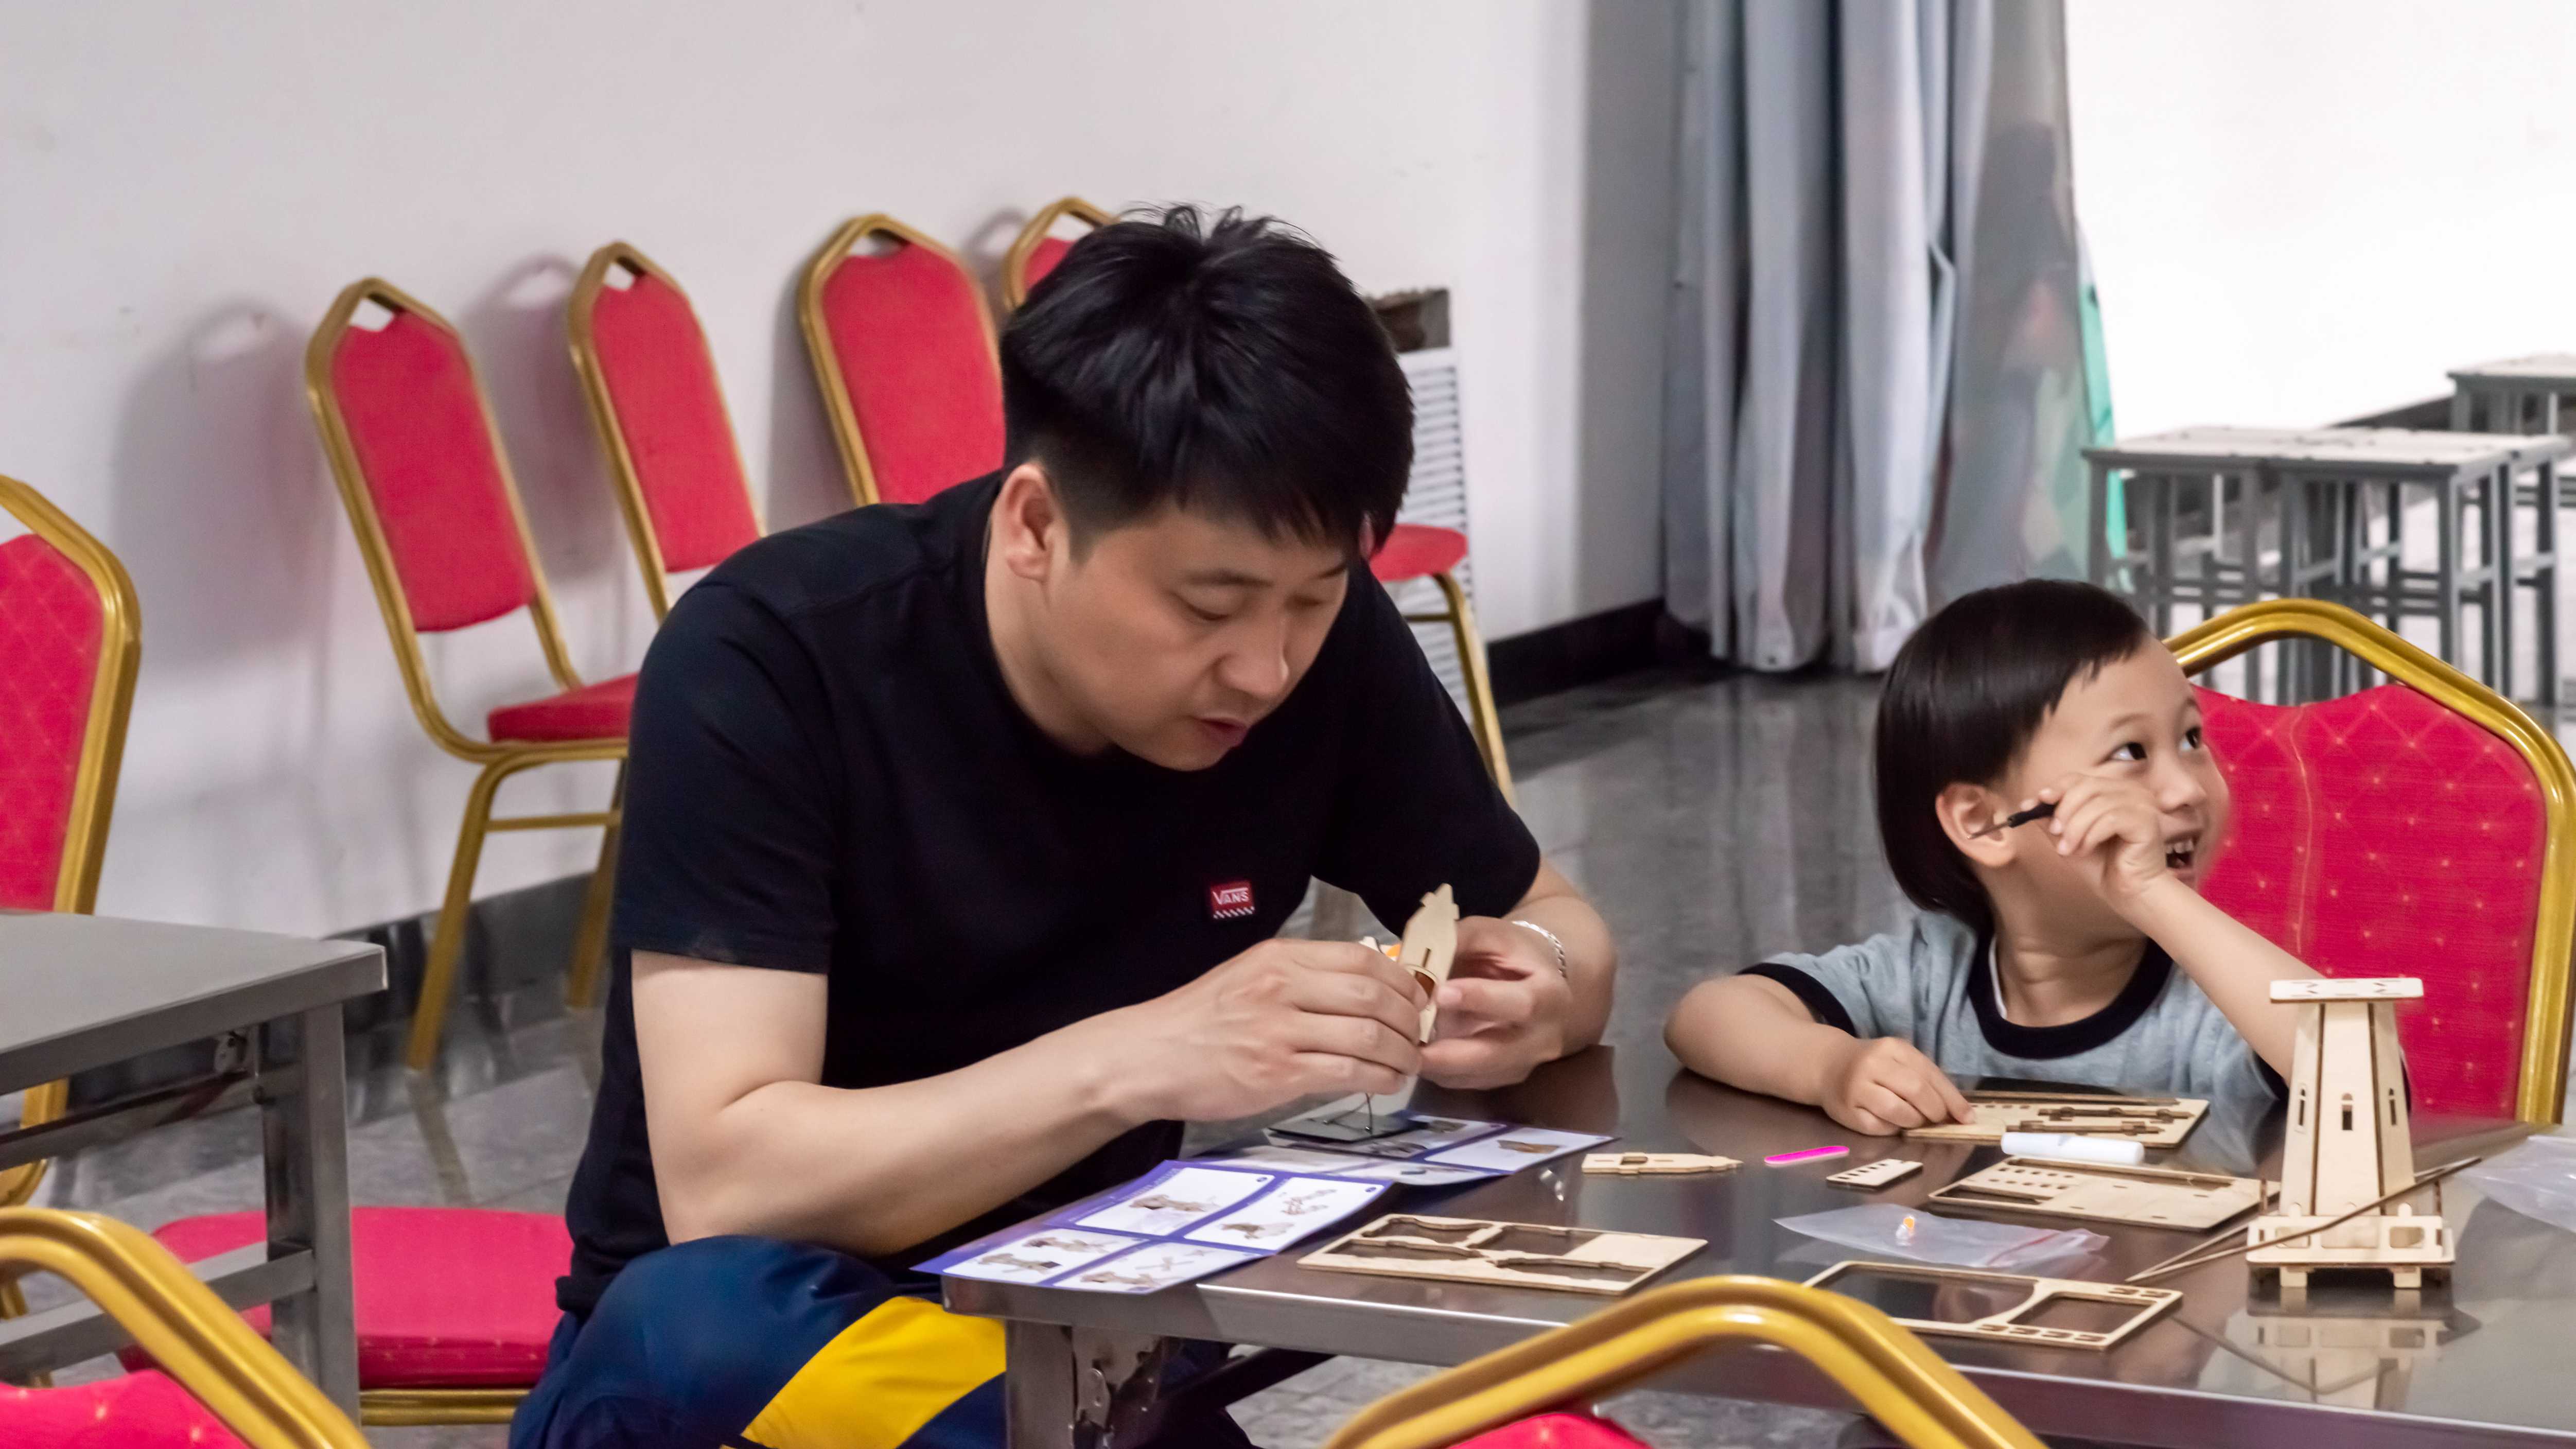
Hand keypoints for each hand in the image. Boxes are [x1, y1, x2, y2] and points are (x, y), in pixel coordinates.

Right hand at [1105, 939, 1426, 1122]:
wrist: (1150, 1056)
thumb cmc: (1202, 1019)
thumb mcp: (1250, 975)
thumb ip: (1302, 976)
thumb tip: (1365, 986)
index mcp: (1279, 957)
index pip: (1362, 958)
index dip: (1402, 981)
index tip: (1417, 999)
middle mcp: (1283, 987)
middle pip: (1374, 995)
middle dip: (1410, 1018)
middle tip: (1420, 1035)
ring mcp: (1280, 1031)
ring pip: (1368, 1036)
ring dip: (1402, 1053)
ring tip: (1410, 1063)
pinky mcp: (1277, 1074)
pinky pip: (1347, 1073)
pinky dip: (1379, 1079)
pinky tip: (1387, 1083)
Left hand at [1419, 917, 1572, 1089]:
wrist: (1539, 981)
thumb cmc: (1512, 953)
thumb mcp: (1492, 933)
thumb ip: (1460, 939)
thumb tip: (1418, 950)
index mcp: (1550, 995)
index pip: (1520, 1004)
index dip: (1480, 999)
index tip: (1441, 993)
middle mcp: (1543, 1038)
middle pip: (1497, 1054)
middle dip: (1450, 1053)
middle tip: (1409, 1044)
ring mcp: (1524, 1064)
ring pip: (1477, 1075)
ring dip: (1437, 1066)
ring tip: (1402, 1049)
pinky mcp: (1503, 1078)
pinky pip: (1466, 1082)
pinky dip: (1437, 1071)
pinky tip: (1414, 1054)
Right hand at [1817, 1036, 1969, 1135]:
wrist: (1829, 1065)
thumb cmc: (1875, 1065)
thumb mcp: (1900, 1060)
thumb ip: (1927, 1080)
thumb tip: (1960, 1112)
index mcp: (1892, 1048)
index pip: (1930, 1075)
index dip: (1952, 1099)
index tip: (1967, 1117)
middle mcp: (1872, 1064)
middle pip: (1916, 1091)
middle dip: (1935, 1111)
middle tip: (1938, 1120)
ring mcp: (1856, 1087)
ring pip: (1898, 1112)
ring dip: (1914, 1122)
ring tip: (1914, 1120)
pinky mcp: (1846, 1110)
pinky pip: (1878, 1127)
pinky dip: (1891, 1129)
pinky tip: (1891, 1122)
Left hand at [2030, 772, 2184, 907]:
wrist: (2128, 893)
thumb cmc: (2102, 866)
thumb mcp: (2068, 838)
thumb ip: (2051, 820)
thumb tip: (2028, 804)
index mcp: (2112, 790)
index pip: (2079, 779)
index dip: (2055, 789)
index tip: (2033, 804)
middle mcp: (2130, 791)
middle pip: (2086, 786)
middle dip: (2063, 811)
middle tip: (2054, 833)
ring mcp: (2142, 804)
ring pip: (2097, 803)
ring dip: (2075, 828)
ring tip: (2068, 849)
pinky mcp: (2147, 820)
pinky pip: (2111, 819)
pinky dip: (2091, 835)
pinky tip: (2085, 850)